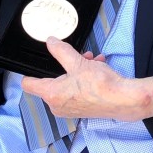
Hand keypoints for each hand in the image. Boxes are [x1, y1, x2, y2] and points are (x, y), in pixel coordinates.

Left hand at [20, 38, 152, 120]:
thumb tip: (50, 42)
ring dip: (77, 70)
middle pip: (52, 81)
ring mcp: (69, 109)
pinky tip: (97, 67)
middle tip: (77, 56)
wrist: (123, 100)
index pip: (29, 84)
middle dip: (64, 66)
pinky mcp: (81, 109)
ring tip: (91, 60)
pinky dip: (84, 79)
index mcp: (52, 95)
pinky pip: (76, 91)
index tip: (32, 64)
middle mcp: (57, 105)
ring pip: (66, 84)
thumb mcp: (78, 62)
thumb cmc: (101, 85)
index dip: (29, 72)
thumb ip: (61, 51)